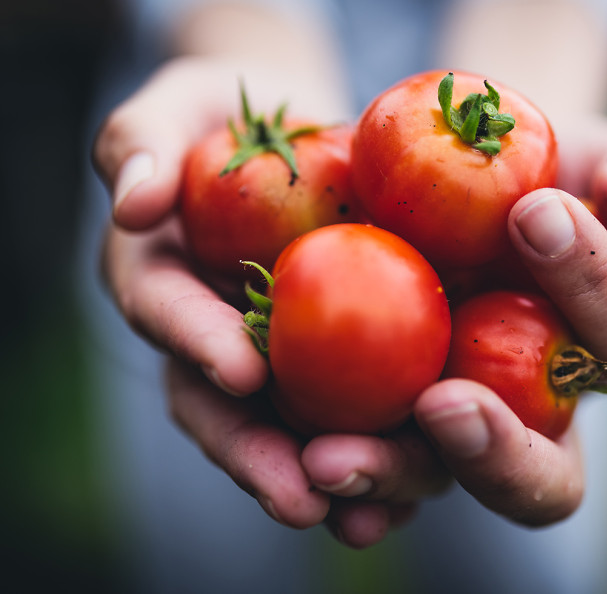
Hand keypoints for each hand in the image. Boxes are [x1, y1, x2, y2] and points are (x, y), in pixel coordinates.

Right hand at [92, 57, 449, 547]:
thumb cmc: (229, 116)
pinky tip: (423, 482)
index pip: (168, 316)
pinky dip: (385, 453)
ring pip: (292, 429)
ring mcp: (276, 357)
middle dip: (258, 456)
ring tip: (370, 514)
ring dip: (330, 479)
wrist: (298, 133)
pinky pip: (357, 413)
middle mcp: (214, 337)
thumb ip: (141, 142)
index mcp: (166, 283)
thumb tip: (135, 201)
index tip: (240, 370)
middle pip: (223, 409)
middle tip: (300, 497)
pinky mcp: (340, 361)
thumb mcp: (178, 106)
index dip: (196, 345)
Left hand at [305, 115, 606, 530]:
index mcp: (605, 349)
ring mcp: (456, 424)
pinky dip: (333, 476)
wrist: (466, 182)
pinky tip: (292, 461)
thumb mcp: (606, 157)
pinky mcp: (383, 415)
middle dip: (498, 453)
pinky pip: (362, 459)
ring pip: (435, 480)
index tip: (532, 212)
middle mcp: (537, 412)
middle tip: (439, 404)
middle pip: (542, 478)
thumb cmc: (551, 173)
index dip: (592, 288)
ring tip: (327, 459)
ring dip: (388, 476)